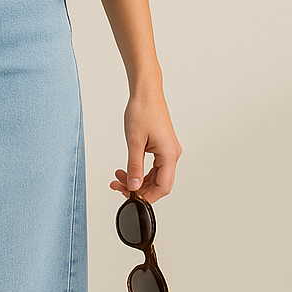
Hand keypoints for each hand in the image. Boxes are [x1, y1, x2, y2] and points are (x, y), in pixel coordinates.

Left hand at [111, 86, 181, 201]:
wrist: (146, 93)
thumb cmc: (143, 111)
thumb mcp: (135, 142)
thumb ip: (134, 167)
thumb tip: (134, 186)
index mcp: (169, 154)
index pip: (163, 187)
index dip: (147, 196)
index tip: (130, 197)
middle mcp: (172, 154)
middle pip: (159, 184)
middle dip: (139, 188)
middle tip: (119, 186)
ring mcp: (168, 151)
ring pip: (156, 176)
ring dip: (138, 180)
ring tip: (119, 177)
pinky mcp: (163, 147)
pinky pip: (154, 167)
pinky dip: (141, 171)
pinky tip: (127, 170)